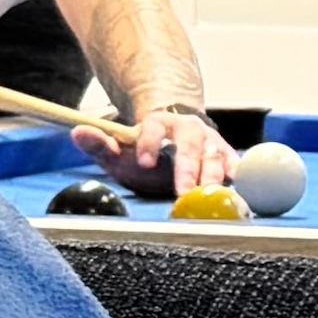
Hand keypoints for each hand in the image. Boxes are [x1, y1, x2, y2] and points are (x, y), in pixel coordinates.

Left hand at [74, 103, 232, 195]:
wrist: (176, 132)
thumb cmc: (143, 149)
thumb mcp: (118, 147)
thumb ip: (99, 143)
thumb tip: (77, 131)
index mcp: (158, 123)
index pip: (152, 127)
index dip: (148, 142)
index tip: (142, 161)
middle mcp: (187, 129)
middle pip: (190, 143)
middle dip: (188, 166)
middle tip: (184, 190)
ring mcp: (210, 140)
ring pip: (215, 153)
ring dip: (214, 174)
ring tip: (213, 194)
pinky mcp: (225, 153)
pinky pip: (233, 162)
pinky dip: (237, 174)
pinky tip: (240, 189)